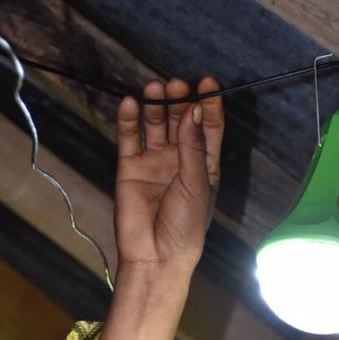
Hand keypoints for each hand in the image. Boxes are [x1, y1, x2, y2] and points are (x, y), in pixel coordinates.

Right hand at [114, 76, 223, 274]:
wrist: (156, 256)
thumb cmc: (186, 227)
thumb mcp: (197, 184)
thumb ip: (193, 146)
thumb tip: (193, 110)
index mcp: (204, 164)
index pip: (208, 127)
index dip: (209, 104)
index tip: (208, 82)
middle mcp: (179, 159)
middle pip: (181, 120)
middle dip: (180, 100)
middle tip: (177, 84)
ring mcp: (154, 162)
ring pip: (155, 124)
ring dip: (156, 105)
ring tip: (155, 88)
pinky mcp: (130, 167)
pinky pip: (130, 138)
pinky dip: (129, 119)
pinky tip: (130, 103)